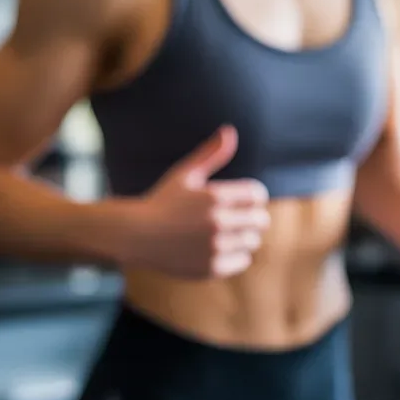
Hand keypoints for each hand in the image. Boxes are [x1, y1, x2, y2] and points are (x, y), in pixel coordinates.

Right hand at [131, 126, 268, 278]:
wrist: (138, 236)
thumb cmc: (163, 202)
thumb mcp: (185, 174)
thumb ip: (211, 154)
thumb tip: (230, 131)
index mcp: (214, 197)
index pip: (258, 195)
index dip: (253, 197)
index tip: (241, 201)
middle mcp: (217, 223)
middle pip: (261, 220)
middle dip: (252, 218)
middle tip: (236, 219)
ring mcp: (215, 247)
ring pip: (252, 242)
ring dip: (244, 237)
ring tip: (224, 234)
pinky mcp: (212, 268)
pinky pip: (243, 261)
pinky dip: (235, 256)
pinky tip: (218, 249)